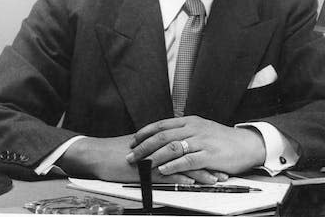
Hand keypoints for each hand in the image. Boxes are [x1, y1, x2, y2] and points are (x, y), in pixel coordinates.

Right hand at [57, 134, 226, 183]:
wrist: (100, 154)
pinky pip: (166, 173)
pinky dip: (181, 178)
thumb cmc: (121, 153)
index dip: (205, 153)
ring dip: (200, 172)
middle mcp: (161, 146)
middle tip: (224, 171)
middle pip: (190, 153)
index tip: (219, 161)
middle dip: (209, 163)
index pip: (188, 145)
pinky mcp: (146, 167)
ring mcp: (154, 156)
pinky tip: (193, 183)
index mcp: (162, 140)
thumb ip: (159, 149)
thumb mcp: (144, 148)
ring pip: (182, 163)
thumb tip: (173, 153)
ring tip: (215, 180)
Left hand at [126, 116, 265, 175]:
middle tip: (131, 155)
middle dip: (143, 146)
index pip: (162, 125)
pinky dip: (173, 165)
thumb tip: (165, 137)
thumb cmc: (222, 139)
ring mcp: (201, 141)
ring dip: (154, 156)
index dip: (145, 132)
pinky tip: (163, 169)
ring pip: (172, 147)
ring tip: (142, 164)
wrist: (246, 144)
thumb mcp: (202, 129)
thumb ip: (185, 131)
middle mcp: (194, 128)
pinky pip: (187, 160)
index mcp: (190, 121)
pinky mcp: (209, 155)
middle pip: (163, 136)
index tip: (132, 140)